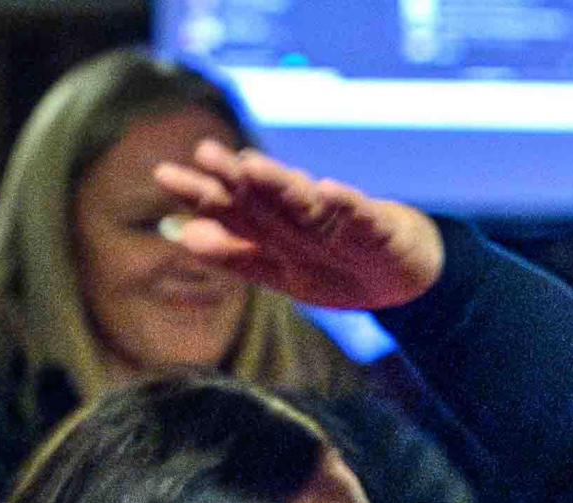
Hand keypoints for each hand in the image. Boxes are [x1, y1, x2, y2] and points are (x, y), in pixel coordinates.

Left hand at [151, 140, 444, 312]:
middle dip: (235, 178)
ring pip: (306, 204)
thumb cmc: (339, 269)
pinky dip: (348, 204)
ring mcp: (342, 224)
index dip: (202, 194)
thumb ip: (239, 257)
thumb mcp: (285, 273)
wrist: (407, 279)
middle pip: (265, 199)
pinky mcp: (381, 230)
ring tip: (254, 168)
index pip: (233, 210)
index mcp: (278, 231)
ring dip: (282, 185)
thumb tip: (187, 236)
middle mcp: (305, 221)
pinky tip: (330, 191)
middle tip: (206, 152)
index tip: (165, 175)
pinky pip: (363, 216)